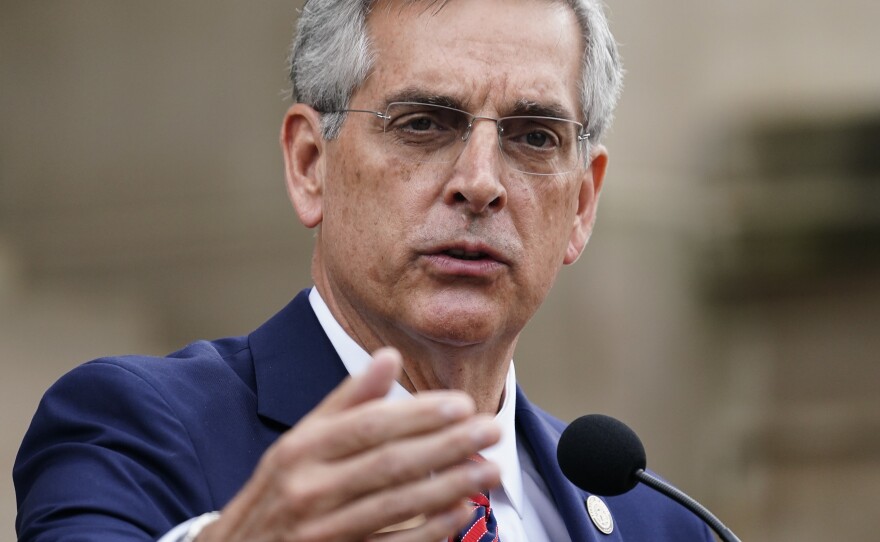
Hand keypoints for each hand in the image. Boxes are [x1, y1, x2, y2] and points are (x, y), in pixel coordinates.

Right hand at [197, 347, 501, 540]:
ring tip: (490, 469)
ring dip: (450, 485)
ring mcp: (320, 531)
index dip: (420, 414)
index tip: (463, 404)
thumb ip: (347, 400)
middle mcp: (308, 488)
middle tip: (491, 430)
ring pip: (397, 503)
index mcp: (300, 449)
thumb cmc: (280, 490)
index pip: (370, 425)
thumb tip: (388, 356)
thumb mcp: (301, 440)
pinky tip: (460, 511)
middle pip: (390, 462)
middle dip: (447, 445)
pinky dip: (429, 529)